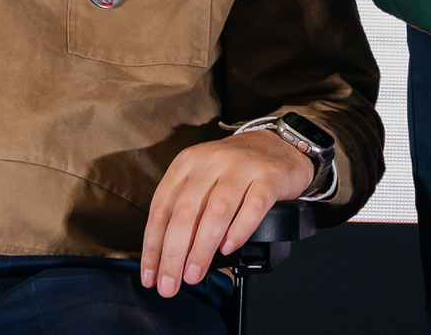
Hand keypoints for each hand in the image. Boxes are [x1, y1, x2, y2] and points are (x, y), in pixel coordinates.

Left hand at [139, 129, 315, 296]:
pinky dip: (238, 231)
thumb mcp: (203, 179)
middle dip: (173, 254)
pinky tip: (228, 249)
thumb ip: (186, 208)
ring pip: (217, 211)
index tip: (150, 275)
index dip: (153, 245)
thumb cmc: (236, 170)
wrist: (280, 145)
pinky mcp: (269, 177)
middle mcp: (212, 161)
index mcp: (189, 162)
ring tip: (193, 274)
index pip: (162, 207)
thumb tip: (167, 256)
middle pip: (186, 212)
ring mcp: (242, 167)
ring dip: (202, 248)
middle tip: (169, 284)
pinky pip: (252, 207)